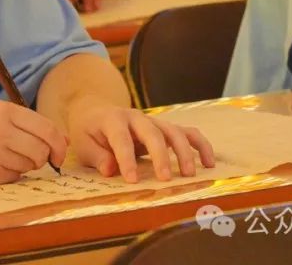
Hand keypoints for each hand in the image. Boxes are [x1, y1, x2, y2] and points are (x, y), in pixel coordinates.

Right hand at [0, 101, 67, 185]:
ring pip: (29, 166)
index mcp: (3, 111)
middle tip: (32, 159)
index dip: (58, 143)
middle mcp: (1, 130)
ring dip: (23, 166)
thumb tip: (54, 138)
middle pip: (42, 150)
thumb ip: (17, 122)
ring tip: (2, 159)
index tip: (58, 152)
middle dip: (42, 157)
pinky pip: (12, 178)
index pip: (47, 128)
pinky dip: (8, 175)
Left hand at [66, 95, 214, 182]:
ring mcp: (153, 121)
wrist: (95, 110)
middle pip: (153, 132)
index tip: (132, 180)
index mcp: (112, 119)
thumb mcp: (83, 144)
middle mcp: (136, 117)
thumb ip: (97, 156)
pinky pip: (187, 132)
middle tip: (165, 179)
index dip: (126, 159)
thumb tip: (112, 170)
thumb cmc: (89, 131)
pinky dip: (200, 145)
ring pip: (174, 131)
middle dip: (160, 156)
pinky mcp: (164, 127)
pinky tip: (208, 163)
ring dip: (184, 152)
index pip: (121, 139)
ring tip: (189, 175)